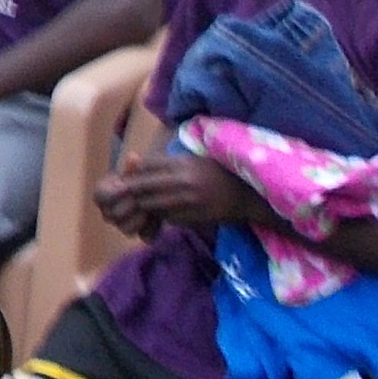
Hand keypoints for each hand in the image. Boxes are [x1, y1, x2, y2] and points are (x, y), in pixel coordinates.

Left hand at [95, 150, 256, 235]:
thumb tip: (139, 165)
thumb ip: (169, 163)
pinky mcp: (192, 218)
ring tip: (145, 204)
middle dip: (134, 191)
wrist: (247, 194)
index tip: (132, 175)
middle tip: (129, 195)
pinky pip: (168, 218)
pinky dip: (162, 216)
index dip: (136, 171)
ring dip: (147, 206)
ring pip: (153, 205)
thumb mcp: (195, 160)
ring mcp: (188, 202)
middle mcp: (183, 181)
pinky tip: (164, 213)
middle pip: (144, 186)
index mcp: (184, 163)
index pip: (147, 165)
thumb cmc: (220, 173)